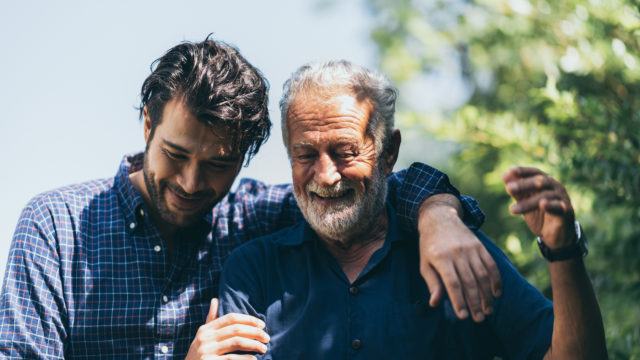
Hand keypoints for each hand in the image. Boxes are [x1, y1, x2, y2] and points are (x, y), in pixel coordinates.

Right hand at [185, 298, 269, 359]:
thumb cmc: (199, 354)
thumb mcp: (202, 336)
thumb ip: (211, 319)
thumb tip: (215, 300)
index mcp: (206, 329)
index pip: (230, 318)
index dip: (248, 319)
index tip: (262, 324)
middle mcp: (205, 338)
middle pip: (236, 329)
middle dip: (255, 332)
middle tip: (267, 337)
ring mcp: (207, 351)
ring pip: (236, 342)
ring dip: (254, 345)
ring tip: (264, 348)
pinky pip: (231, 359)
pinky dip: (245, 358)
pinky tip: (254, 359)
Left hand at [418, 196, 501, 322]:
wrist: (440, 218)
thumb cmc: (430, 246)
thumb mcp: (425, 263)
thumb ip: (432, 283)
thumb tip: (435, 303)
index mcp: (441, 258)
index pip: (453, 283)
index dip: (459, 301)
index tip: (463, 316)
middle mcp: (457, 253)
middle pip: (469, 282)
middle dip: (475, 302)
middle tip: (479, 318)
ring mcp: (470, 249)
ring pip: (482, 275)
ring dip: (487, 295)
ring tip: (488, 310)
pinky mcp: (480, 246)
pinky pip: (491, 264)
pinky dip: (496, 280)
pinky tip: (496, 293)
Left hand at [503, 167, 575, 247]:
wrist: (556, 236)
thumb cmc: (540, 215)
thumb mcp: (526, 202)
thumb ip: (517, 191)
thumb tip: (504, 176)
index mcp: (546, 182)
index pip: (535, 172)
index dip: (523, 171)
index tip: (508, 172)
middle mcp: (556, 187)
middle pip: (540, 181)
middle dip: (523, 184)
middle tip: (508, 188)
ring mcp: (562, 198)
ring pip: (545, 196)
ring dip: (528, 202)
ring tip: (512, 209)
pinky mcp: (567, 211)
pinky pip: (559, 207)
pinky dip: (550, 205)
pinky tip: (542, 204)